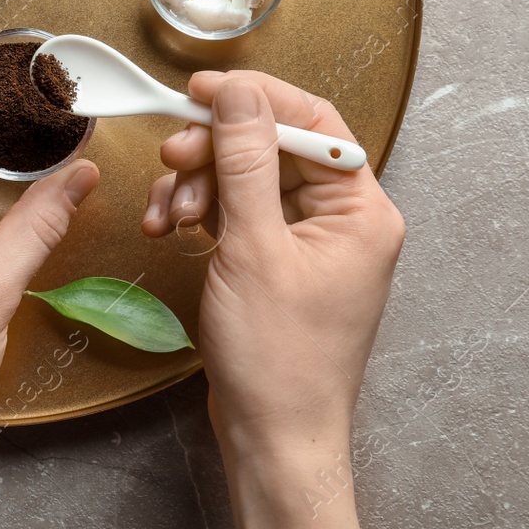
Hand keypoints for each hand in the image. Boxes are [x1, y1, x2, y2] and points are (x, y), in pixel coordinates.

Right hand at [145, 72, 403, 528]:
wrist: (273, 438)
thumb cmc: (278, 359)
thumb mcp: (254, 248)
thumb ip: (245, 162)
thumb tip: (237, 93)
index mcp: (361, 210)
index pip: (312, 122)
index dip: (254, 98)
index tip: (199, 90)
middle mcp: (344, 220)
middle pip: (273, 149)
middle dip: (215, 150)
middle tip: (170, 157)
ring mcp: (311, 243)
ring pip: (248, 180)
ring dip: (199, 185)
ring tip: (167, 213)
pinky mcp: (279, 263)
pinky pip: (239, 214)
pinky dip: (202, 214)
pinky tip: (171, 228)